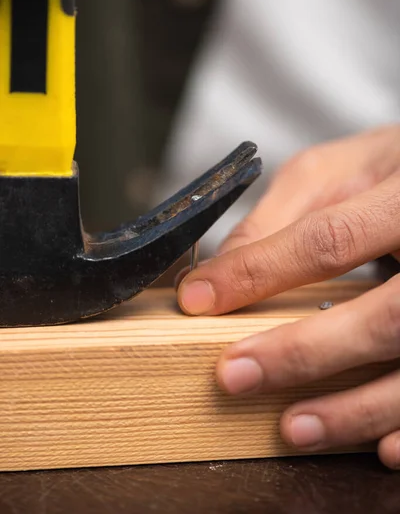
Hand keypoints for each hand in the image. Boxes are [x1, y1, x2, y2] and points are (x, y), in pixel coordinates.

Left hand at [177, 124, 399, 467]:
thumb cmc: (392, 171)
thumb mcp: (336, 170)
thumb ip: (278, 215)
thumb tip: (221, 272)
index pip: (330, 239)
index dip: (260, 272)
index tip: (199, 299)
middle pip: (386, 315)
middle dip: (306, 352)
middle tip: (236, 375)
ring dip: (356, 406)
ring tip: (294, 427)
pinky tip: (380, 448)